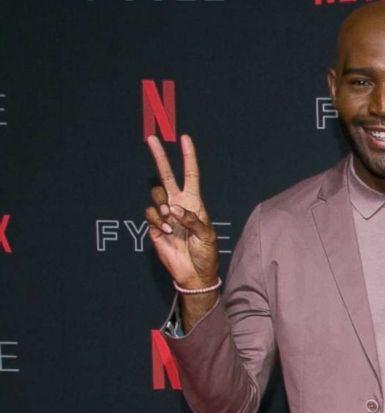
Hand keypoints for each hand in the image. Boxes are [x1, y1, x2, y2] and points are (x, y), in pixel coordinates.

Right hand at [145, 134, 217, 286]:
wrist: (194, 273)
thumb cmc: (206, 253)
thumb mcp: (207, 235)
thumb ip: (192, 220)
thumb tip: (174, 208)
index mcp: (194, 202)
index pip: (190, 174)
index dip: (188, 156)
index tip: (184, 139)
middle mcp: (178, 204)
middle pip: (166, 175)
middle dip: (159, 157)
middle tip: (150, 139)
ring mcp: (164, 214)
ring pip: (156, 195)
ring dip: (162, 205)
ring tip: (171, 221)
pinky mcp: (154, 225)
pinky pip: (150, 214)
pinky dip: (157, 221)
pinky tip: (167, 232)